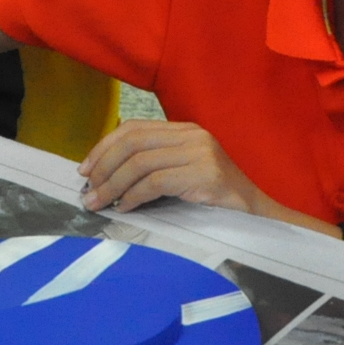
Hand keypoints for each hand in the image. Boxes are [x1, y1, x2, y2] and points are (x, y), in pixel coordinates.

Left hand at [78, 120, 273, 214]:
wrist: (257, 216)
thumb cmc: (215, 200)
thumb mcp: (181, 173)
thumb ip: (153, 166)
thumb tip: (104, 177)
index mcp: (185, 130)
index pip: (134, 128)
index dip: (104, 147)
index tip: (85, 169)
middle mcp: (192, 135)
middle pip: (132, 142)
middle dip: (103, 167)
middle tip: (87, 191)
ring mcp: (201, 153)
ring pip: (140, 162)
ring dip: (112, 185)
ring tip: (98, 203)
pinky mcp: (205, 175)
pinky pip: (156, 182)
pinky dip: (133, 196)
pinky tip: (125, 208)